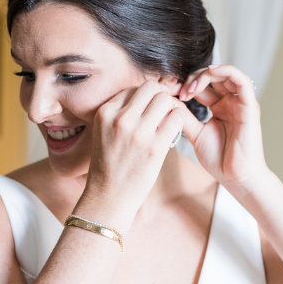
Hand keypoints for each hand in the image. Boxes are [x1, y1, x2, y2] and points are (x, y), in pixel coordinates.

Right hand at [79, 80, 189, 230]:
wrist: (108, 196)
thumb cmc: (109, 164)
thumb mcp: (104, 131)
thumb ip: (120, 113)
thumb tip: (146, 97)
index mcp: (105, 112)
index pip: (133, 88)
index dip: (145, 97)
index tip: (150, 108)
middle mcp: (120, 118)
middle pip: (150, 87)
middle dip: (159, 96)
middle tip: (163, 111)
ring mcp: (138, 132)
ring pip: (165, 99)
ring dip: (170, 108)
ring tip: (168, 121)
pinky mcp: (155, 148)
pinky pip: (176, 119)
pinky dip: (178, 122)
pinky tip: (172, 132)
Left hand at [179, 65, 267, 194]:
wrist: (236, 178)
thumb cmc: (219, 159)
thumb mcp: (195, 132)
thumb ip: (183, 114)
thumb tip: (165, 97)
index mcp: (219, 107)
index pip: (201, 85)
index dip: (183, 84)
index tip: (168, 91)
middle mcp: (231, 102)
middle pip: (212, 77)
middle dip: (191, 78)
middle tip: (177, 90)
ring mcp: (241, 103)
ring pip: (225, 74)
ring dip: (204, 75)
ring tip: (190, 88)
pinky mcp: (250, 106)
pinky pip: (242, 81)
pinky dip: (226, 71)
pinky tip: (210, 72)